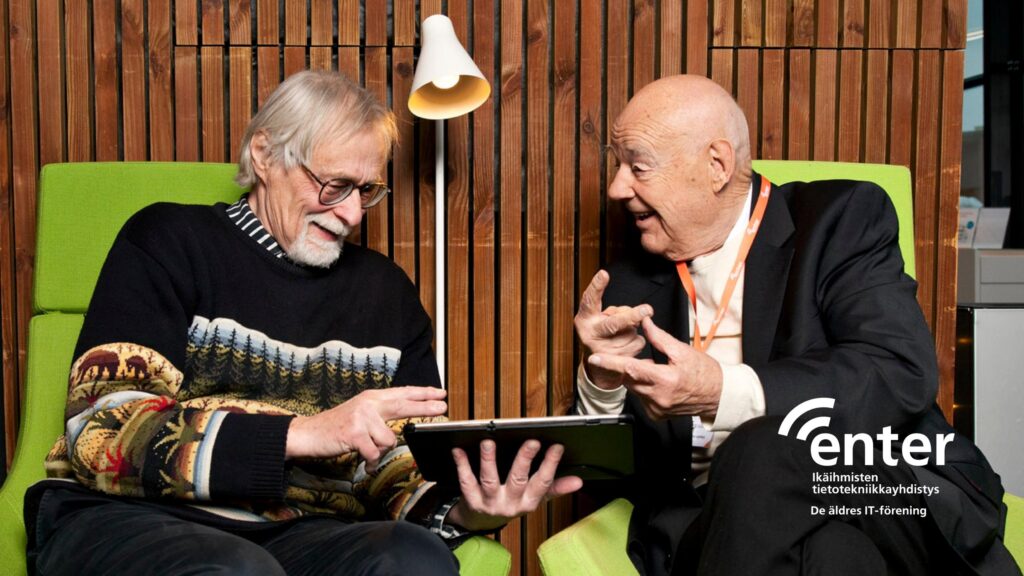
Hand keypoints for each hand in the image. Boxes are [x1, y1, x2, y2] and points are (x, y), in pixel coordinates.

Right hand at [285, 386, 446, 468]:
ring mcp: (362, 418)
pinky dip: (370, 462)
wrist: (308, 434)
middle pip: (403, 405)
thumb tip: (405, 423)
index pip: (402, 393)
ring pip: (389, 440)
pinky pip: (374, 454)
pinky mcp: (355, 433)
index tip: (440, 393)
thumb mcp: (360, 414)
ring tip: (367, 452)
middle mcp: (368, 404)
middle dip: (425, 407)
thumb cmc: (336, 427)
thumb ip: (380, 415)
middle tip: (443, 408)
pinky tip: (363, 462)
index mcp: (371, 398)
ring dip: (380, 452)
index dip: (422, 393)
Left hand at [446, 439, 582, 531]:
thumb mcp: (535, 499)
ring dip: (489, 460)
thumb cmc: (510, 504)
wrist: (479, 523)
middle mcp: (510, 504)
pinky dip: (462, 466)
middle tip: (531, 441)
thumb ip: (555, 488)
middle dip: (525, 460)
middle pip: (518, 480)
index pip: (542, 483)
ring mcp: (489, 503)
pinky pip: (466, 482)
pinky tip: (459, 451)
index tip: (557, 447)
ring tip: (489, 442)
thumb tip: (578, 481)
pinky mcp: (471, 501)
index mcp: (528, 502)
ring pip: (490, 480)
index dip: (550, 465)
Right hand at [574, 270, 652, 388]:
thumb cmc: (601, 334)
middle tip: (648, 309)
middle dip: (632, 316)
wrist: (599, 367)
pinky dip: (637, 342)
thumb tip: (638, 315)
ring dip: (633, 330)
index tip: (604, 274)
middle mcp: (591, 334)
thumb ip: (614, 312)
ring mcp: (603, 350)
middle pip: (614, 323)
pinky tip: (627, 346)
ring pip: (631, 332)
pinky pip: (638, 343)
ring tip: (622, 335)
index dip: (596, 286)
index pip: (589, 300)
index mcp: (585, 319)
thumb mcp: (600, 318)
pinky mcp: (617, 361)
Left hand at [589, 317, 722, 419]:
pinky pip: (641, 398)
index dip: (611, 362)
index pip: (631, 368)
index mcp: (665, 379)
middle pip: (629, 378)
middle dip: (631, 367)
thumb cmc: (705, 372)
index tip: (595, 358)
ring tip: (658, 373)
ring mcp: (657, 409)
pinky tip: (660, 386)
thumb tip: (644, 322)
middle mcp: (658, 397)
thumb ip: (659, 338)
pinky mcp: (656, 415)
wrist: (718, 396)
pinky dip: (645, 389)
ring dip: (639, 378)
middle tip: (649, 362)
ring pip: (634, 388)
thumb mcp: (683, 351)